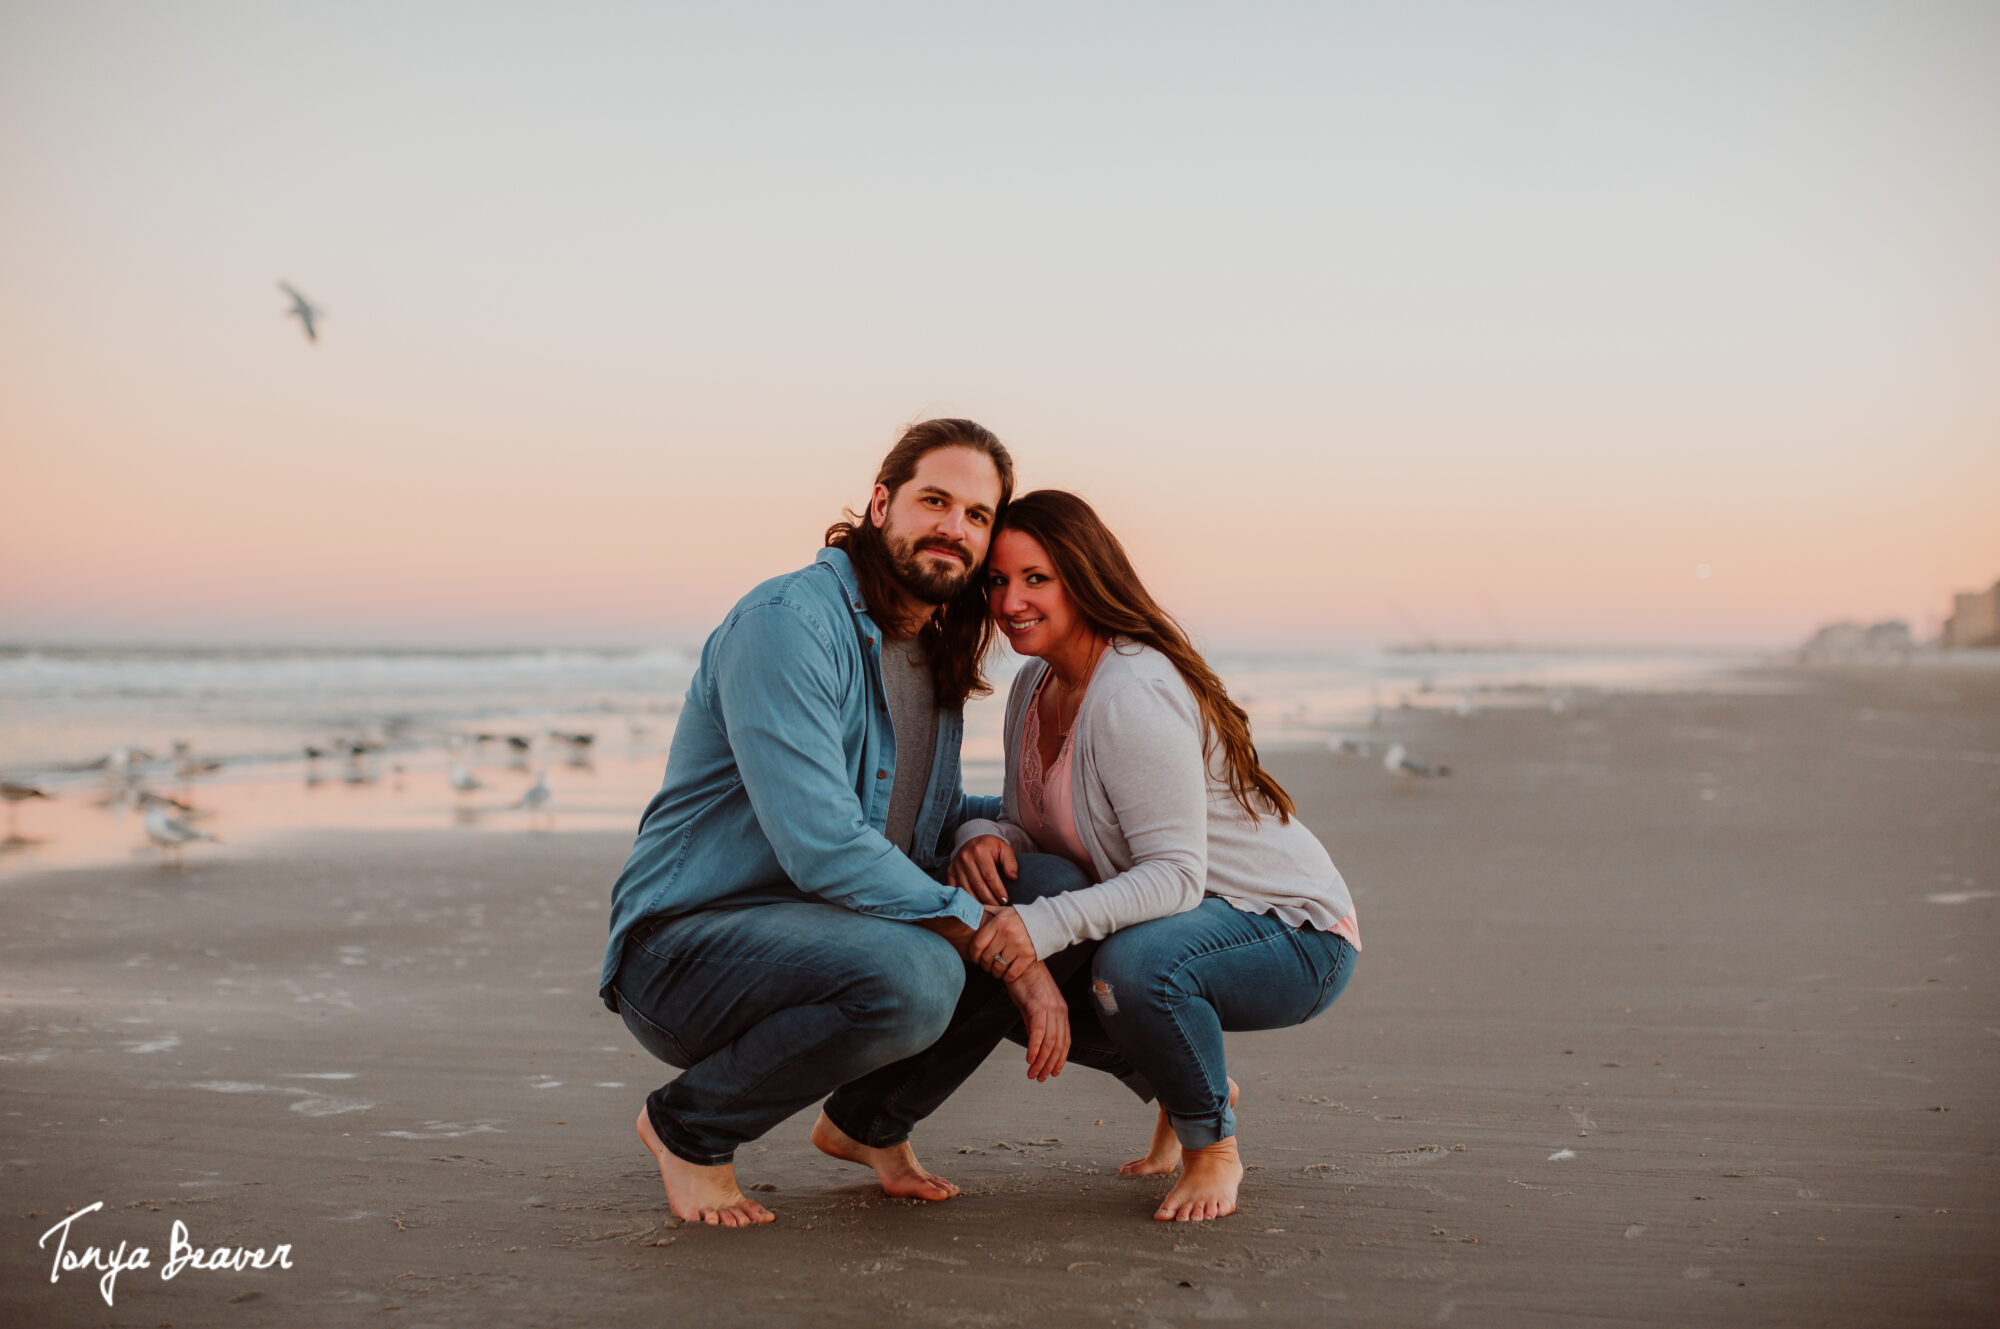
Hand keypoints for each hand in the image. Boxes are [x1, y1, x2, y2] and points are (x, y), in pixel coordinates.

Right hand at [948, 834, 1017, 906]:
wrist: (973, 841)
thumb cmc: (990, 847)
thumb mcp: (1004, 848)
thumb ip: (1010, 862)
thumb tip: (1013, 877)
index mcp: (979, 851)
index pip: (989, 876)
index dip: (998, 890)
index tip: (1005, 900)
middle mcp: (965, 858)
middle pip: (978, 885)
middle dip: (990, 899)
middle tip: (999, 907)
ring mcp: (956, 866)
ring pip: (967, 890)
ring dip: (978, 902)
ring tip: (989, 908)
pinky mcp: (950, 873)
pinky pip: (957, 890)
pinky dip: (966, 899)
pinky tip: (975, 905)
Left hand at [969, 906, 1035, 983]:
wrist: (1047, 921)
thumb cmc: (1021, 917)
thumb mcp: (1003, 911)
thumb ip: (987, 911)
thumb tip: (969, 910)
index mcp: (998, 922)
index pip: (978, 944)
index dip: (973, 954)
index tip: (974, 958)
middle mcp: (1007, 934)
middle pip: (987, 957)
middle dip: (984, 964)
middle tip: (986, 965)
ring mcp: (1018, 945)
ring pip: (998, 967)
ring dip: (995, 972)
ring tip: (995, 970)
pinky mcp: (1028, 956)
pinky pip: (1011, 973)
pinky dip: (1007, 976)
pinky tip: (1006, 973)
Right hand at [1004, 961, 1069, 1080]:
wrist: (1019, 961)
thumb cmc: (1025, 981)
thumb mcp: (1032, 1006)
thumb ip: (1035, 1024)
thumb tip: (1035, 1043)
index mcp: (1061, 1011)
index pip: (1065, 1041)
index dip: (1060, 1059)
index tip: (1052, 1073)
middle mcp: (1059, 1010)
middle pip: (1058, 1045)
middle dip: (1049, 1065)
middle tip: (1040, 1078)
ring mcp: (1050, 1008)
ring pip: (1050, 1042)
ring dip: (1041, 1061)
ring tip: (1033, 1073)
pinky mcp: (1037, 1005)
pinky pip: (1038, 1032)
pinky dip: (1035, 1048)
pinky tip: (1029, 1059)